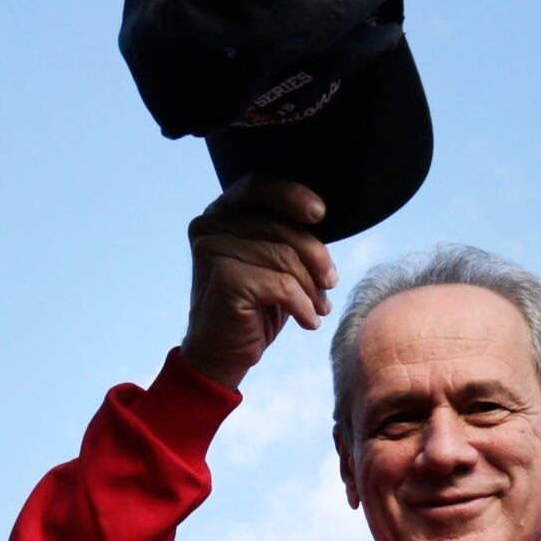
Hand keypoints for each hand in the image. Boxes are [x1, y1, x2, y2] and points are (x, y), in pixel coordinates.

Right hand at [182, 176, 337, 388]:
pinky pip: (281, 284)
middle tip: (331, 283)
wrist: (220, 355)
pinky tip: (308, 321)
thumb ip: (285, 233)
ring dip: (311, 288)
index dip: (292, 195)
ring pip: (284, 257)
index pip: (259, 186)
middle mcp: (209, 225)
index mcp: (221, 212)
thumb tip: (321, 214)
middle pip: (280, 226)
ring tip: (319, 308)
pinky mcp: (224, 278)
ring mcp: (211, 250)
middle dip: (315, 256)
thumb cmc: (253, 306)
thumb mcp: (272, 261)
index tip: (320, 215)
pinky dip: (302, 305)